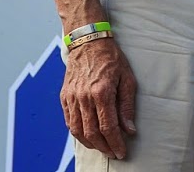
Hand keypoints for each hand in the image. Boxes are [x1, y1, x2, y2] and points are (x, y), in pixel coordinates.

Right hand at [61, 37, 137, 158]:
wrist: (88, 41)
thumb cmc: (111, 58)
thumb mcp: (127, 78)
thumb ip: (127, 106)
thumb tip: (130, 130)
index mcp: (101, 92)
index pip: (108, 127)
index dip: (115, 143)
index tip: (121, 152)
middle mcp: (84, 97)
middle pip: (92, 133)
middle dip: (104, 147)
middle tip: (113, 153)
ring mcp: (71, 97)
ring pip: (77, 130)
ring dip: (90, 143)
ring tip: (102, 147)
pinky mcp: (64, 96)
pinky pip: (69, 121)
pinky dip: (78, 132)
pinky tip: (88, 135)